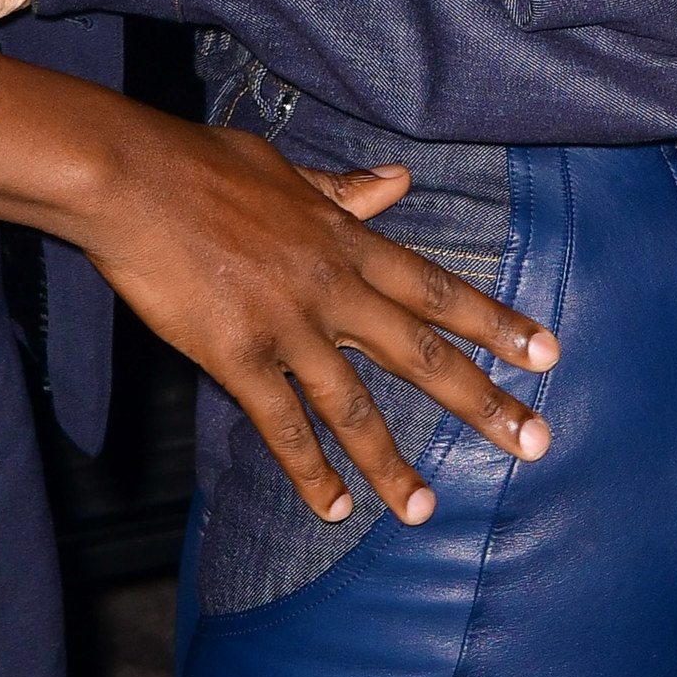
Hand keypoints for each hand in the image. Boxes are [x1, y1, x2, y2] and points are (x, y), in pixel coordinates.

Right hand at [0, 59, 559, 529]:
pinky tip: (334, 508)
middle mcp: (329, 286)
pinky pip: (282, 425)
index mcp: (343, 239)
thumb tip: (399, 181)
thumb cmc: (201, 165)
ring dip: (394, 463)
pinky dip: (310, 471)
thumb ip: (343, 190)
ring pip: (354, 405)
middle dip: (483, 400)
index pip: (435, 288)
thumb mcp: (285, 172)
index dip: (494, 322)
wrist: (130, 177)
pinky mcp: (236, 355)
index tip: (546, 352)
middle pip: (420, 351)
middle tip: (536, 443)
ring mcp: (285, 324)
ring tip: (428, 511)